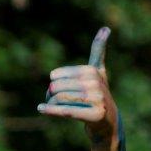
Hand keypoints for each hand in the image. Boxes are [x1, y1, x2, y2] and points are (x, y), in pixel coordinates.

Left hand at [38, 27, 118, 144]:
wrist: (109, 121)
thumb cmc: (99, 94)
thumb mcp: (98, 72)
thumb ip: (98, 50)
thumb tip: (106, 28)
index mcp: (92, 71)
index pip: (58, 75)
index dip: (53, 82)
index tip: (54, 88)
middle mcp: (96, 83)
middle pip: (58, 88)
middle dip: (50, 94)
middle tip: (51, 100)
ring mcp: (97, 100)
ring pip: (61, 99)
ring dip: (51, 104)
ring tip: (49, 106)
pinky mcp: (95, 115)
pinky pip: (67, 112)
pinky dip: (51, 111)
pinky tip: (40, 109)